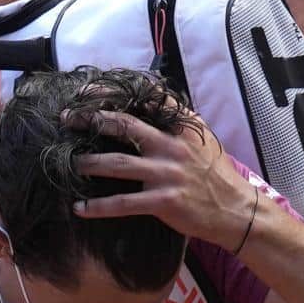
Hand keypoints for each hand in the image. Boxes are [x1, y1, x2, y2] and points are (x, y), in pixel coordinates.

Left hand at [62, 107, 256, 252]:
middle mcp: (174, 146)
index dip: (115, 92)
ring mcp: (168, 174)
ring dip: (89, 163)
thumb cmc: (215, 176)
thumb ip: (176, 126)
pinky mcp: (164, 201)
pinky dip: (98, 207)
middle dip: (92, 120)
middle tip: (67, 119)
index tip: (88, 91)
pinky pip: (123, 203)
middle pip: (125, 126)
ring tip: (70, 163)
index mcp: (183, 127)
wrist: (236, 211)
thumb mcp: (202, 141)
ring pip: (117, 164)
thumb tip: (146, 111)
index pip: (147, 99)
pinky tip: (79, 209)